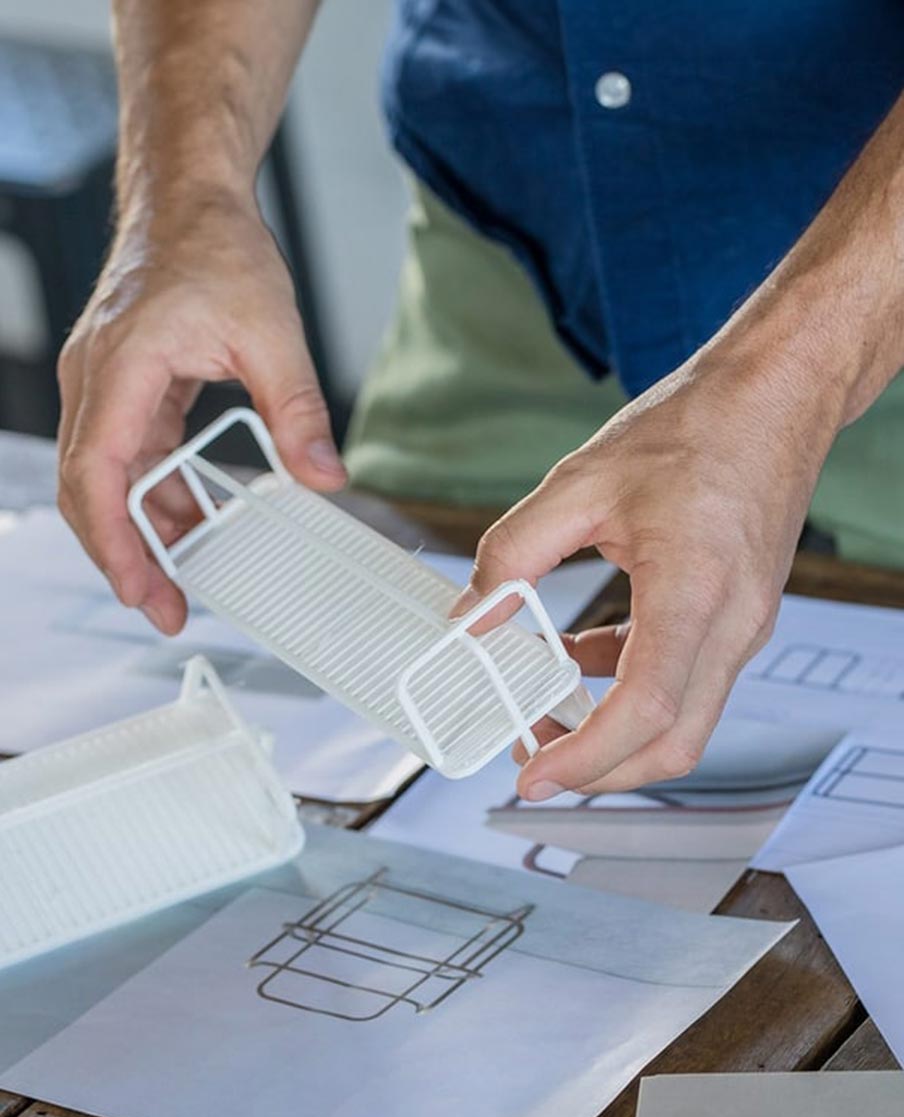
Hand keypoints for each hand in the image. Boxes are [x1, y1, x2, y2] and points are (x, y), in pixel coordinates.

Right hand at [57, 189, 345, 634]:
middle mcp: (98, 382)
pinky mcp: (125, 388)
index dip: (114, 542)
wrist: (191, 200)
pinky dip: (157, 493)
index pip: (98, 474)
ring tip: (185, 575)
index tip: (141, 589)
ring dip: (144, 528)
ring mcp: (105, 386)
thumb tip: (323, 476)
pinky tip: (193, 519)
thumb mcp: (273, 334)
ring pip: (109, 478)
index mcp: (122, 369)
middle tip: (166, 606)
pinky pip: (131, 456)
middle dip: (124, 555)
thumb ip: (297, 411)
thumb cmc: (218, 248)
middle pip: (90, 490)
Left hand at [451, 346, 842, 799]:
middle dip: (600, 770)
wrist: (774, 396)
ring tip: (550, 714)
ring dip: (616, 734)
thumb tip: (474, 613)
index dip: (585, 758)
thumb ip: (514, 551)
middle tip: (537, 762)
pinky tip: (585, 658)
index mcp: (696, 589)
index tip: (533, 775)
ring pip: (683, 721)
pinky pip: (687, 682)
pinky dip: (633, 689)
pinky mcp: (742, 618)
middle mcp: (734, 622)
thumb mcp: (580, 481)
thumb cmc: (695, 427)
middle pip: (672, 743)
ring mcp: (746, 626)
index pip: (645, 709)